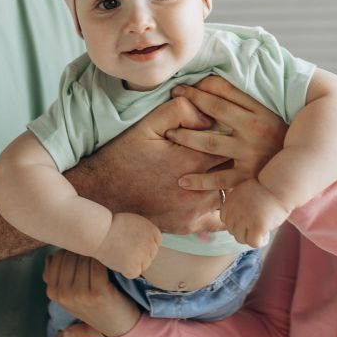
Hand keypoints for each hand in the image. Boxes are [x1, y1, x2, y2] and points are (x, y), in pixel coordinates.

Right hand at [44, 250, 140, 336]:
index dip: (72, 250)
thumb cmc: (95, 304)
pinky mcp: (98, 293)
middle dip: (83, 251)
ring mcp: (80, 295)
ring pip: (83, 259)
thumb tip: (50, 257)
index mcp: (53, 293)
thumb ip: (58, 277)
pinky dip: (104, 260)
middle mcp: (63, 295)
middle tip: (95, 254)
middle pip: (70, 256)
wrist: (118, 325)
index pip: (57, 258)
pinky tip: (110, 264)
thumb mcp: (70, 295)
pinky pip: (97, 265)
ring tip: (103, 258)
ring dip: (94, 255)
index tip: (84, 253)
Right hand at [67, 93, 225, 233]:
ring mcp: (195, 210)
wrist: (102, 193)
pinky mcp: (188, 226)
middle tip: (231, 151)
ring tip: (222, 172)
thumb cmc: (124, 155)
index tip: (226, 132)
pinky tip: (215, 196)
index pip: (230, 143)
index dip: (230, 136)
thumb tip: (208, 113)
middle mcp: (199, 189)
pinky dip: (221, 208)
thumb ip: (180, 111)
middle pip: (234, 170)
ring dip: (228, 183)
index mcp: (193, 160)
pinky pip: (219, 220)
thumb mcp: (148, 124)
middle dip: (233, 159)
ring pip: (230, 193)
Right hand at [95, 212, 161, 276]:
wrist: (99, 231)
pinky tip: (118, 260)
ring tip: (119, 252)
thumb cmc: (113, 225)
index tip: (130, 242)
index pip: (154, 245)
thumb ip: (145, 234)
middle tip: (122, 248)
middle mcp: (152, 245)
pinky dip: (125, 270)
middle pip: (149, 257)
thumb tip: (149, 247)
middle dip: (138, 255)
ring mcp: (144, 257)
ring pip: (142, 266)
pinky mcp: (134, 267)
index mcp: (154, 232)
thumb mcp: (136, 223)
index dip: (142, 246)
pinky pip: (133, 273)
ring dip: (132, 263)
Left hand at [165, 76, 287, 191]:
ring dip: (186, 137)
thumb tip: (219, 82)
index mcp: (262, 111)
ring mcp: (251, 154)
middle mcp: (256, 129)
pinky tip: (181, 180)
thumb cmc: (282, 140)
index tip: (186, 85)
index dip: (203, 85)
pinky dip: (199, 181)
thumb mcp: (272, 116)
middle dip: (189, 101)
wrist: (304, 169)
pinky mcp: (249, 178)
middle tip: (171, 96)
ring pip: (210, 142)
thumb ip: (249, 102)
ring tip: (168, 134)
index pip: (227, 90)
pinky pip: (219, 179)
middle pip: (215, 109)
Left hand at [221, 179, 288, 247]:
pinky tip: (267, 234)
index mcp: (230, 202)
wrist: (280, 185)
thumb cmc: (267, 186)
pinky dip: (260, 242)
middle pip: (232, 231)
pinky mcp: (257, 227)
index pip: (226, 220)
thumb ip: (238, 203)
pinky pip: (253, 243)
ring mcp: (245, 220)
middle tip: (257, 226)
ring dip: (251, 237)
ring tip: (263, 231)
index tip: (249, 220)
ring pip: (241, 239)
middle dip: (244, 231)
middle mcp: (234, 212)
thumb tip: (239, 218)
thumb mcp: (244, 191)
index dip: (237, 222)